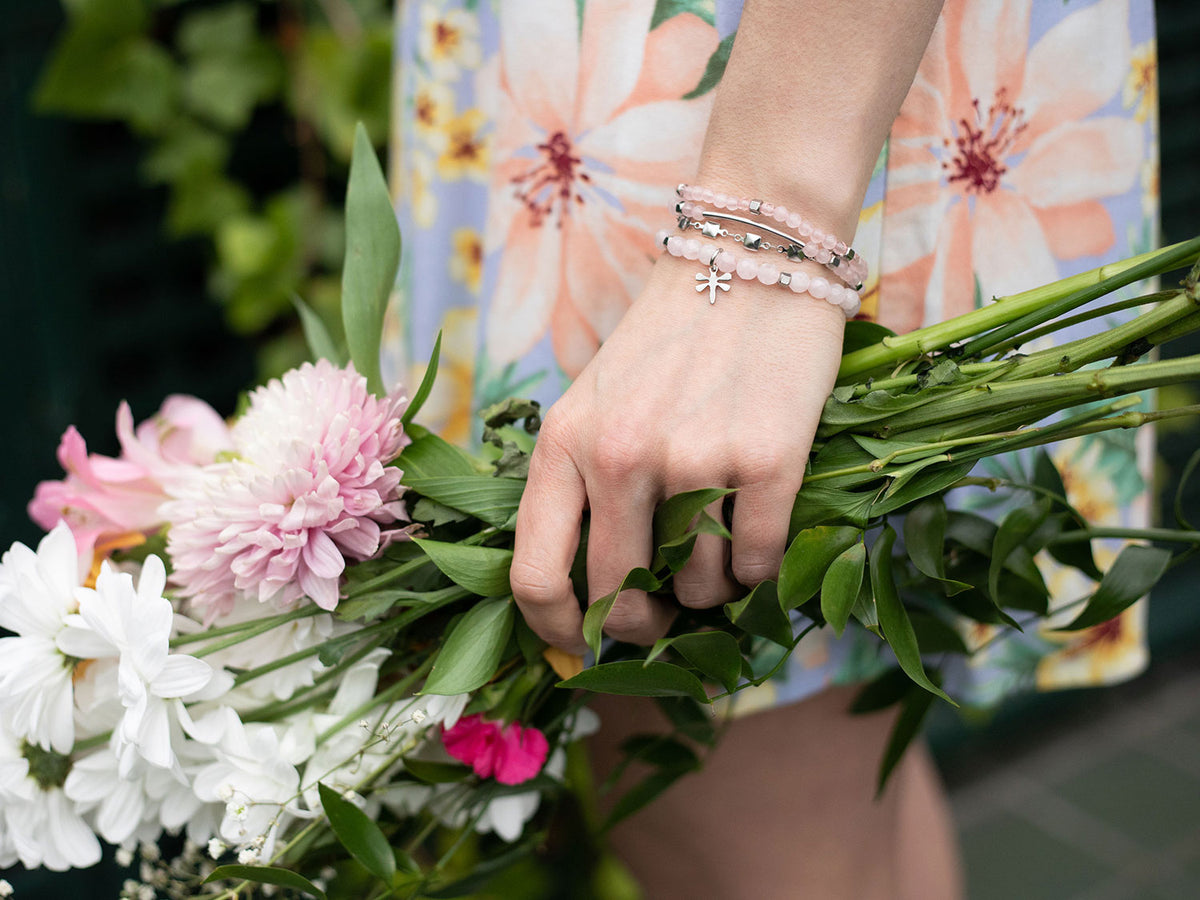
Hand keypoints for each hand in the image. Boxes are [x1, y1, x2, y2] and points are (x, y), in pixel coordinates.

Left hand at [510, 252, 845, 652]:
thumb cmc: (668, 344)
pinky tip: (757, 530)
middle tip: (665, 614)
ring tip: (716, 543)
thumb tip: (585, 598)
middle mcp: (619, 456)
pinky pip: (757, 566)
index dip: (556, 630)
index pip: (533, 576)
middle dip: (643, 627)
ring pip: (699, 591)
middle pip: (619, 601)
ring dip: (710, 590)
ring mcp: (695, 459)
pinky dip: (758, 569)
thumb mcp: (591, 404)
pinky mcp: (769, 459)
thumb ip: (578, 488)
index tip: (581, 645)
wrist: (750, 262)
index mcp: (562, 444)